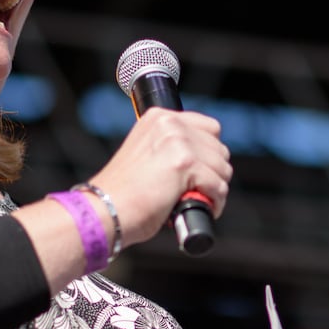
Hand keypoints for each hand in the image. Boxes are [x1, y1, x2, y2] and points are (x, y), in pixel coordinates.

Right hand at [88, 107, 231, 246]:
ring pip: (223, 168)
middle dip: (213, 173)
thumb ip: (170, 146)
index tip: (201, 170)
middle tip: (198, 190)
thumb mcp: (146, 154)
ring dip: (215, 188)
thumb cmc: (123, 193)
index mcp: (160, 118)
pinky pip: (218, 186)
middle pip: (220, 149)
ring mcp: (178, 142)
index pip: (210, 127)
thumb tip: (203, 157)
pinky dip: (214, 202)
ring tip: (197, 200)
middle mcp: (170, 124)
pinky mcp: (185, 164)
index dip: (210, 152)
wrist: (105, 210)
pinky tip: (201, 208)